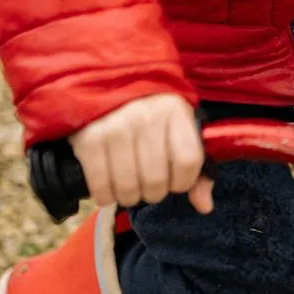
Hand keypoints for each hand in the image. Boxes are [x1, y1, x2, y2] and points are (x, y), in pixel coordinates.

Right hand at [69, 92, 212, 212]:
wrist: (103, 87)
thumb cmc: (148, 113)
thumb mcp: (177, 127)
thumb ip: (196, 167)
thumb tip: (204, 206)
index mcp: (174, 110)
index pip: (189, 161)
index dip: (183, 182)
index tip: (175, 182)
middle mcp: (146, 116)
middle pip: (157, 179)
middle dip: (154, 193)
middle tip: (148, 187)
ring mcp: (116, 126)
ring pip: (129, 186)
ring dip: (130, 197)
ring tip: (129, 189)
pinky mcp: (89, 138)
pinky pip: (100, 184)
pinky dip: (105, 196)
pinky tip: (108, 190)